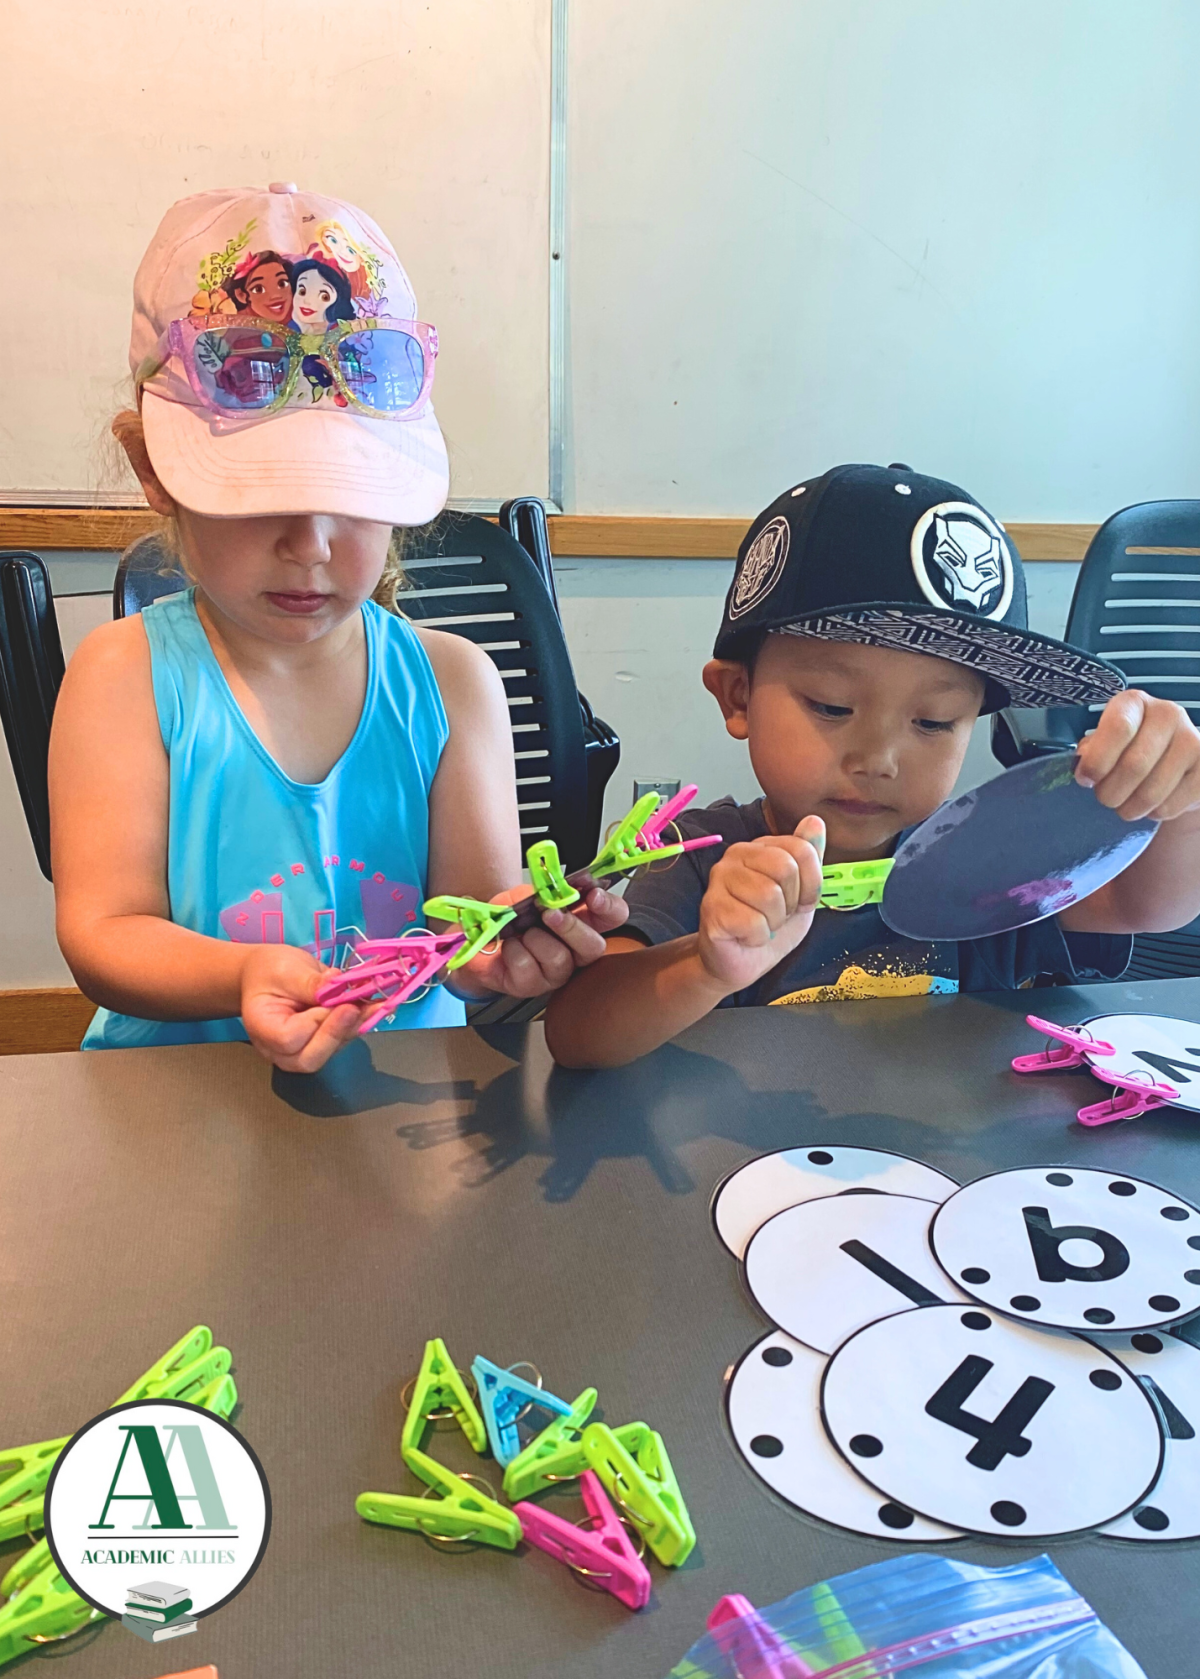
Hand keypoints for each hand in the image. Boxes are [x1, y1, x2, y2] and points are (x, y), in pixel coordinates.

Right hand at [240, 943, 364, 1072]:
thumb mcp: (286, 969)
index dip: (314, 1022)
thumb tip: (337, 986)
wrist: (267, 975)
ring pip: (332, 1050)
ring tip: (375, 1004)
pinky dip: (359, 1024)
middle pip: (311, 1058)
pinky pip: (342, 1040)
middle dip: (338, 1032)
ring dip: (355, 1027)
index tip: (331, 1000)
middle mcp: (279, 1050)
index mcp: (263, 1029)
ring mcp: (301, 1052)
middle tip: (357, 1007)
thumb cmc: (269, 971)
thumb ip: (309, 982)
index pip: (288, 1039)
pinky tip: (374, 1006)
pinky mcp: (322, 1044)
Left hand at [458, 883, 629, 998]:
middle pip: (595, 947)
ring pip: (560, 960)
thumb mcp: (529, 894)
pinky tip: (507, 946)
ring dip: (537, 939)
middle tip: (550, 913)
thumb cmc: (510, 918)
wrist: (477, 937)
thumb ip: (548, 890)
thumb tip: (560, 886)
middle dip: (572, 928)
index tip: (593, 895)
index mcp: (582, 923)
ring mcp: (554, 972)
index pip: (614, 916)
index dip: (610, 907)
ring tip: (521, 932)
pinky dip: (513, 951)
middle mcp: (574, 951)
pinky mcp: (530, 986)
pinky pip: (528, 968)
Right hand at [697, 816, 825, 992]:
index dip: (811, 884)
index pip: (802, 849)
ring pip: (769, 896)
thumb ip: (808, 857)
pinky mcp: (712, 909)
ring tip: (760, 925)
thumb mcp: (800, 891)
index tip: (799, 902)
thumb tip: (815, 820)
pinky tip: (746, 936)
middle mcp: (735, 856)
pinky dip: (758, 937)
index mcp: (759, 847)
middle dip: (791, 903)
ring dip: (773, 922)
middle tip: (776, 915)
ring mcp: (719, 880)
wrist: (739, 963)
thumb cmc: (767, 925)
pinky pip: (753, 922)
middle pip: (786, 868)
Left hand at [1075, 691, 1199, 820]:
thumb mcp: (1104, 742)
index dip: (1097, 761)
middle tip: (1105, 797)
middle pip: (1134, 765)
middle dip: (1110, 792)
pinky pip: (1169, 806)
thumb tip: (1086, 769)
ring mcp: (1192, 741)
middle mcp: (1168, 714)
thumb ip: (1091, 752)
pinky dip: (1152, 813)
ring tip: (1125, 803)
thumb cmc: (1127, 750)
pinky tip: (1150, 803)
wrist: (1170, 763)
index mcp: (1135, 702)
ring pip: (1151, 792)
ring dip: (1129, 808)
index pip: (1119, 728)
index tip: (1086, 779)